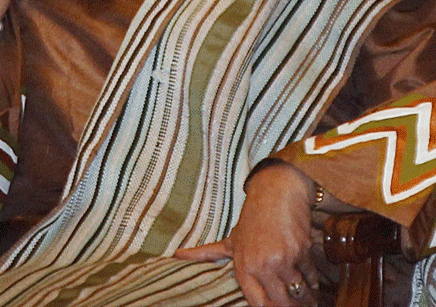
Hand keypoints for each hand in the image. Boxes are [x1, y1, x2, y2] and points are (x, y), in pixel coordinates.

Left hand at [173, 163, 318, 305]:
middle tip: (297, 306)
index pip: (257, 304)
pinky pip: (311, 277)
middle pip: (281, 303)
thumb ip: (208, 253)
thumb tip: (177, 255)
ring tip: (310, 300)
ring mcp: (281, 259)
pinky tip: (310, 278)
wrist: (276, 194)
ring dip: (307, 298)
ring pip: (298, 293)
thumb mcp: (230, 239)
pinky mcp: (300, 252)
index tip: (275, 306)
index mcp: (242, 266)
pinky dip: (313, 280)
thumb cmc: (252, 219)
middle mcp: (260, 265)